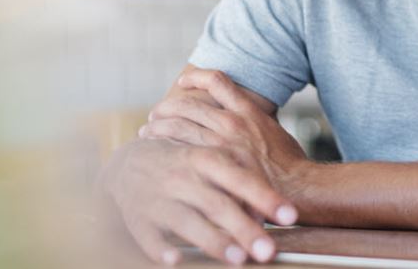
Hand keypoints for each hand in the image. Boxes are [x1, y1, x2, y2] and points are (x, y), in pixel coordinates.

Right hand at [100, 138, 297, 265]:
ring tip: (237, 258)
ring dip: (214, 240)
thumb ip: (239, 179)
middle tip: (268, 250)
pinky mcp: (138, 218)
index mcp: (204, 159)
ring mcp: (159, 198)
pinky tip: (175, 260)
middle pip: (218, 204)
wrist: (128, 163)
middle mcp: (182, 178)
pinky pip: (148, 237)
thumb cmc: (182, 164)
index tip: (290, 216)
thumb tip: (270, 210)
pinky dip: (160, 249)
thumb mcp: (209, 160)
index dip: (265, 197)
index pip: (240, 178)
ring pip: (188, 221)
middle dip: (245, 229)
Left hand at [141, 68, 309, 190]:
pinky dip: (164, 147)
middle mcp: (231, 122)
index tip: (182, 81)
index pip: (216, 81)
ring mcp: (220, 144)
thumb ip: (251, 122)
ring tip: (147, 134)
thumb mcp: (273, 131)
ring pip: (176, 125)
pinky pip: (179, 149)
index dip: (195, 77)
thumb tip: (236, 118)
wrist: (300, 189)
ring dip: (157, 127)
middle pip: (186, 104)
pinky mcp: (213, 166)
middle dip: (165, 108)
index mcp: (247, 110)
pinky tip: (157, 152)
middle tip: (154, 116)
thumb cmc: (289, 165)